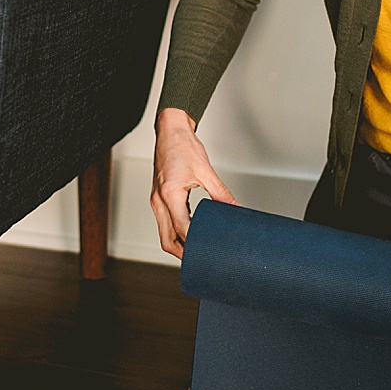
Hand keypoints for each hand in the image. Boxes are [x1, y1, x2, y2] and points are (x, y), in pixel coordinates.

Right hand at [150, 107, 237, 258]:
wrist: (170, 130)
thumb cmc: (183, 146)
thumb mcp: (205, 170)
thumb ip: (220, 193)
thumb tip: (234, 208)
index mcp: (169, 194)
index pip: (181, 228)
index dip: (194, 242)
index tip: (208, 249)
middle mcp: (158, 199)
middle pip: (166, 238)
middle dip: (181, 252)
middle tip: (199, 259)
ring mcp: (156, 199)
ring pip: (163, 232)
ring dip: (177, 243)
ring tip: (195, 249)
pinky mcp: (158, 196)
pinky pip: (164, 221)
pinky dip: (174, 231)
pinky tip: (189, 231)